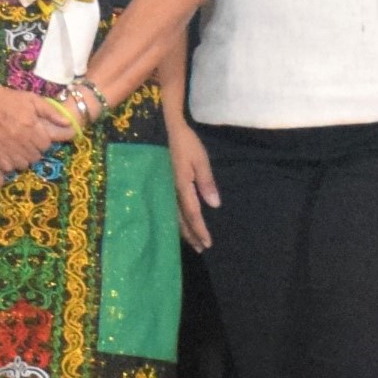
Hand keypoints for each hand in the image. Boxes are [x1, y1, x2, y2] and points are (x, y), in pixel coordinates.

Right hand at [0, 81, 76, 185]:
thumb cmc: (8, 99)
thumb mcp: (32, 99)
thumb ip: (51, 112)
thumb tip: (68, 124)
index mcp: (30, 126)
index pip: (45, 145)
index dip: (42, 142)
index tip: (37, 137)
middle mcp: (19, 139)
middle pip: (35, 157)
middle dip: (34, 151)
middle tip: (28, 143)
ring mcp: (6, 147)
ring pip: (22, 164)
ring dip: (23, 159)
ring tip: (19, 149)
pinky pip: (7, 167)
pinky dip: (10, 164)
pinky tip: (9, 155)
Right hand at [167, 113, 219, 250]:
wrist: (164, 129)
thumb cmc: (186, 143)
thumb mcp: (201, 160)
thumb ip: (206, 182)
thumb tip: (215, 205)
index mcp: (182, 186)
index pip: (193, 214)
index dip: (200, 230)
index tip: (208, 243)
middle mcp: (171, 192)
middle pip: (181, 220)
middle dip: (191, 235)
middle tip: (200, 248)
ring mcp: (164, 189)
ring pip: (173, 217)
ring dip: (183, 231)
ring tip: (192, 242)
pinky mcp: (162, 186)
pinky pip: (169, 209)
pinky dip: (176, 221)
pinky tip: (179, 224)